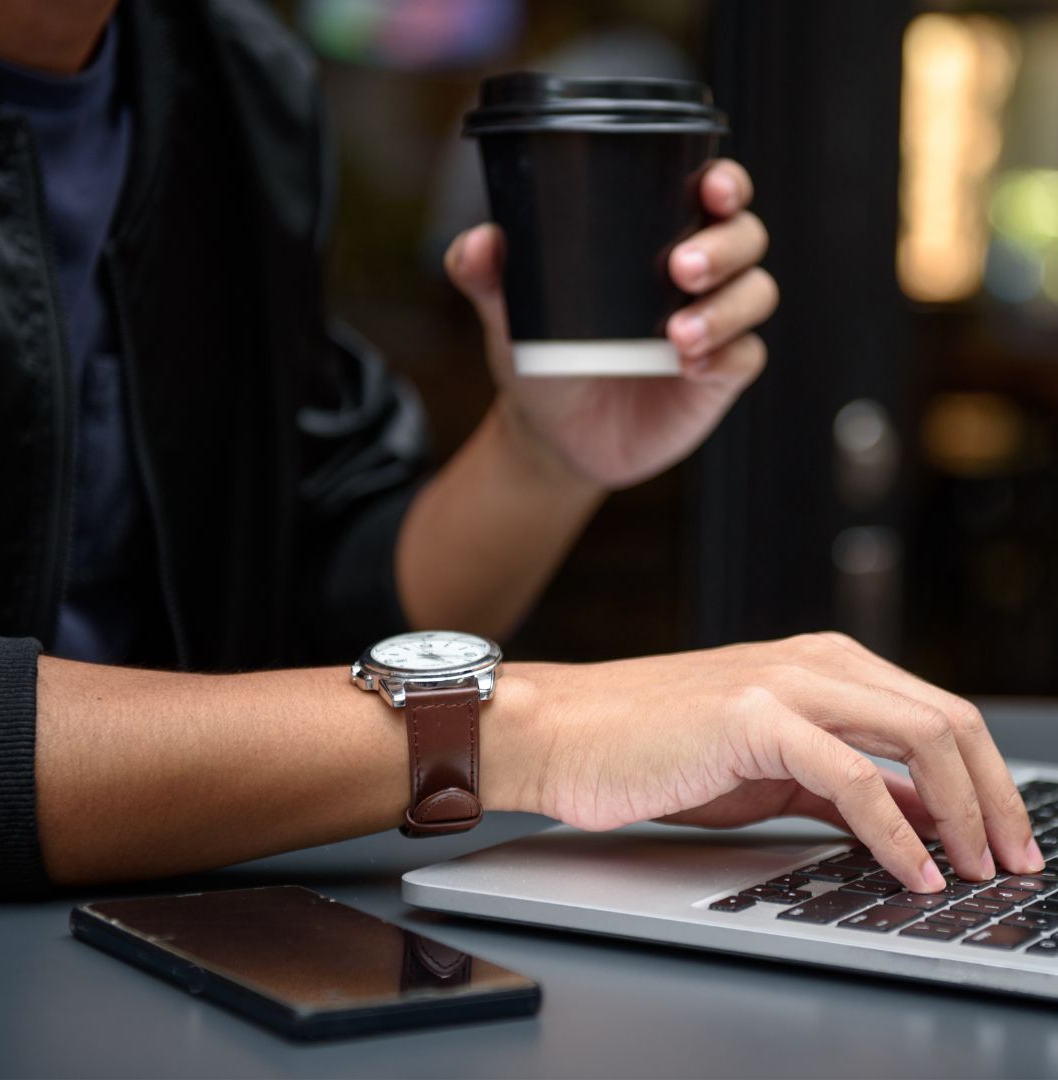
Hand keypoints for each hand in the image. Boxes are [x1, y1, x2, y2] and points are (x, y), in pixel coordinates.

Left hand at [445, 160, 778, 489]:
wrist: (551, 436)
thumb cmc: (542, 356)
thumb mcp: (510, 315)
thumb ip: (487, 276)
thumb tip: (479, 242)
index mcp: (656, 238)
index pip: (709, 194)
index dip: (725, 182)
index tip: (712, 186)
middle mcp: (696, 276)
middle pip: (745, 237)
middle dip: (724, 245)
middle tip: (680, 267)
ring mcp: (713, 326)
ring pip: (755, 294)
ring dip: (725, 308)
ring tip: (677, 334)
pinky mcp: (718, 378)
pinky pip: (744, 357)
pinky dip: (725, 356)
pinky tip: (689, 366)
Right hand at [496, 633, 1040, 892]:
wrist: (565, 732)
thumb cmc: (651, 748)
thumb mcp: (767, 765)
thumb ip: (841, 782)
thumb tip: (915, 819)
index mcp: (821, 665)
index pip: (936, 712)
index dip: (985, 780)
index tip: (1002, 838)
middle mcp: (814, 662)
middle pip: (947, 720)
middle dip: (995, 798)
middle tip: (1009, 861)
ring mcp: (784, 682)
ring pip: (919, 735)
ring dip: (965, 812)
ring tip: (973, 869)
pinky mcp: (752, 716)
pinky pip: (852, 776)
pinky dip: (895, 830)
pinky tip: (910, 869)